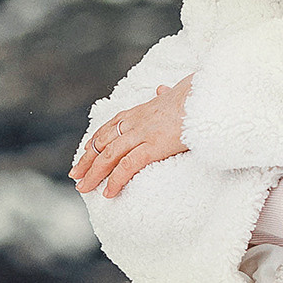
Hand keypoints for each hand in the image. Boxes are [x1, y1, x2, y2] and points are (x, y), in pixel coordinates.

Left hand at [71, 77, 191, 197]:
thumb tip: (162, 89)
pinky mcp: (153, 147)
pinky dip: (115, 180)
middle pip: (103, 142)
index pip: (111, 125)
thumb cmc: (196, 95)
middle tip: (75, 174)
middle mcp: (136, 122)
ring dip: (93, 173)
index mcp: (141, 110)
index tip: (86, 150)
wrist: (207, 97)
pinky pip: (127, 166)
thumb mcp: (176, 91)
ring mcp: (143, 134)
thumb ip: (166, 94)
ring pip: (108, 156)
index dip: (97, 139)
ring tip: (83, 188)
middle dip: (87, 159)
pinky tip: (108, 193)